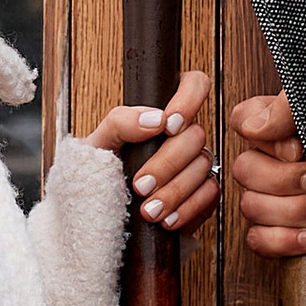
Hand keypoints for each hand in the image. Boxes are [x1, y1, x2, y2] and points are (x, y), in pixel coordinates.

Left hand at [78, 71, 217, 231]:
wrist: (96, 214)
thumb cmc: (97, 172)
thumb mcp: (98, 143)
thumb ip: (120, 122)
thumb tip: (155, 119)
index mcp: (162, 113)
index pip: (193, 85)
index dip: (189, 99)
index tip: (168, 125)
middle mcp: (183, 135)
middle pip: (196, 136)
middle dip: (167, 163)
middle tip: (140, 185)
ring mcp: (195, 164)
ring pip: (203, 167)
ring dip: (174, 191)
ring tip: (147, 210)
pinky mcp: (201, 194)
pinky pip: (209, 196)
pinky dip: (187, 209)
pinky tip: (166, 219)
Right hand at [229, 89, 305, 254]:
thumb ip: (288, 108)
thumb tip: (254, 127)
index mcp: (280, 125)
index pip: (242, 120)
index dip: (265, 140)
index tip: (297, 150)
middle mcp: (270, 159)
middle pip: (245, 169)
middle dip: (286, 180)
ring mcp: (272, 196)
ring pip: (252, 206)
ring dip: (293, 211)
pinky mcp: (281, 229)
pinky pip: (259, 239)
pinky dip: (285, 240)